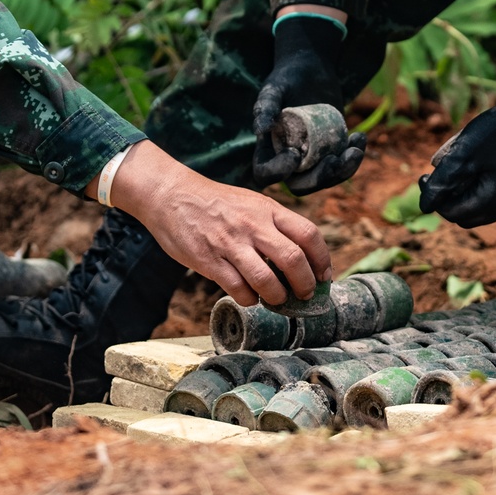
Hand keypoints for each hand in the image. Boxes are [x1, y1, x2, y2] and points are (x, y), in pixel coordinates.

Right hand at [100, 139, 332, 305]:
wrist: (171, 194)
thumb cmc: (215, 203)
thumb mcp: (251, 203)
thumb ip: (273, 225)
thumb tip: (300, 257)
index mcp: (267, 209)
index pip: (308, 234)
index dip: (322, 259)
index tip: (324, 276)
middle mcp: (253, 225)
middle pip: (293, 259)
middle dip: (305, 284)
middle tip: (305, 295)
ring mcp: (230, 243)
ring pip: (266, 279)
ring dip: (277, 297)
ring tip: (276, 300)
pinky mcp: (209, 260)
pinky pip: (237, 288)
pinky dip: (248, 299)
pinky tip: (248, 296)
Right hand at [252, 13, 364, 191]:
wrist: (311, 68)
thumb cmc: (287, 78)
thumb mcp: (274, 89)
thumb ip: (265, 107)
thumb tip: (259, 131)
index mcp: (268, 150)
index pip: (266, 174)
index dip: (279, 172)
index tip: (294, 153)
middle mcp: (289, 159)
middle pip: (300, 185)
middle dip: (319, 179)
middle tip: (334, 160)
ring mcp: (313, 157)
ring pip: (326, 178)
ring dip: (343, 171)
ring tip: (355, 150)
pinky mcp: (332, 149)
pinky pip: (342, 164)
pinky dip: (353, 156)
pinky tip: (360, 137)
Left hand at [418, 64, 495, 226]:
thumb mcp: (465, 153)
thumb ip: (443, 181)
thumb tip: (425, 206)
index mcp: (495, 201)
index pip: (454, 214)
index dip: (434, 199)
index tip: (424, 176)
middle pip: (467, 214)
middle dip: (448, 197)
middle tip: (437, 174)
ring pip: (481, 205)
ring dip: (462, 190)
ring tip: (453, 163)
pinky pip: (494, 193)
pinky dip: (478, 183)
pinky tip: (471, 160)